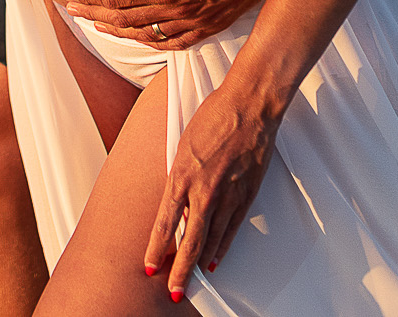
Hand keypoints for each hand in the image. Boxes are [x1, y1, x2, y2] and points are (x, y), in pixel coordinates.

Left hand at [59, 0, 287, 46]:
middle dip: (94, 15)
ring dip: (117, 31)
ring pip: (146, 36)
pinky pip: (173, 44)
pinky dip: (150, 43)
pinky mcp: (209, 27)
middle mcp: (178, 11)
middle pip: (124, 20)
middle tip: (72, 11)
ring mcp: (194, 23)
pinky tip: (140, 39)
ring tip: (96, 26)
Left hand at [144, 80, 282, 296]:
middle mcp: (202, 191)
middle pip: (188, 240)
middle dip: (178, 270)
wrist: (248, 107)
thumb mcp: (182, 145)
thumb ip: (178, 175)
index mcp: (181, 175)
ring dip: (198, 263)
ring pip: (210, 239)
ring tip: (191, 282)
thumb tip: (173, 199)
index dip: (156, 248)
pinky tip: (214, 261)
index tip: (149, 267)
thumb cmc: (212, 117)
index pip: (164, 222)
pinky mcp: (246, 195)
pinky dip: (222, 248)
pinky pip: (231, 229)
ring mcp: (226, 195)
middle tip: (172, 291)